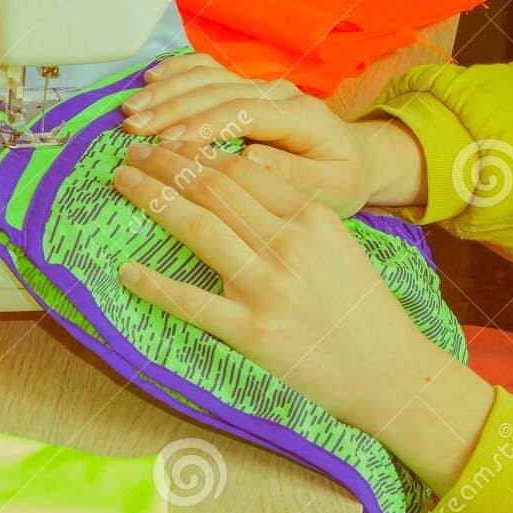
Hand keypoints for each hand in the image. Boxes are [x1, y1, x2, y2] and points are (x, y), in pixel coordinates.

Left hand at [111, 141, 491, 491]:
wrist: (390, 372)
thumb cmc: (358, 307)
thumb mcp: (336, 244)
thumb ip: (290, 213)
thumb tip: (237, 180)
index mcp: (311, 217)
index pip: (241, 170)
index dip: (196, 151)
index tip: (166, 140)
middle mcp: (288, 244)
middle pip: (213, 190)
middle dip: (166, 164)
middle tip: (131, 153)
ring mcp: (267, 287)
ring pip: (199, 228)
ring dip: (153, 200)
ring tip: (123, 183)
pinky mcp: (252, 331)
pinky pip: (192, 302)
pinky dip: (155, 284)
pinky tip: (127, 270)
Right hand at [119, 54, 426, 213]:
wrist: (355, 158)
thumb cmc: (339, 181)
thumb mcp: (329, 189)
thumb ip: (292, 175)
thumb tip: (250, 157)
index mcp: (301, 116)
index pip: (245, 112)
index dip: (204, 124)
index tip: (168, 141)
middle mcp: (279, 92)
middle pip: (218, 90)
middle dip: (171, 108)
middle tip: (133, 127)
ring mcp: (260, 85)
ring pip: (208, 77)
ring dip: (165, 91)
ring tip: (131, 109)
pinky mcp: (245, 87)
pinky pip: (208, 70)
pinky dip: (176, 72)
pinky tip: (150, 79)